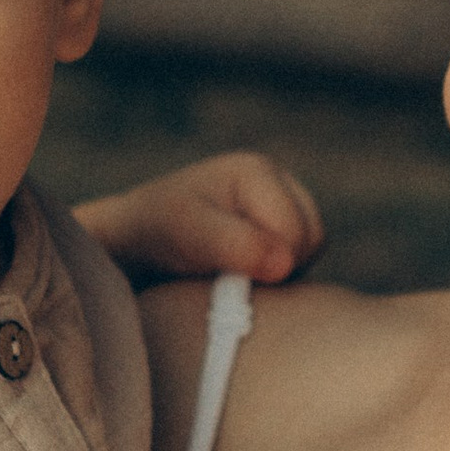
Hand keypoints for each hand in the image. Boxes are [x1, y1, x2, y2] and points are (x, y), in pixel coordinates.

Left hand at [74, 150, 322, 288]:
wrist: (138, 240)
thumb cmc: (158, 230)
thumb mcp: (188, 233)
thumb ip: (234, 244)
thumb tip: (284, 264)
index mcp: (258, 171)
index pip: (297, 230)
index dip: (273, 263)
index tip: (231, 278)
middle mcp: (278, 182)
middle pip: (312, 238)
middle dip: (279, 267)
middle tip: (231, 279)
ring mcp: (283, 205)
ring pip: (310, 252)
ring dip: (279, 273)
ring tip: (231, 275)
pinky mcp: (281, 231)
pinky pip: (301, 262)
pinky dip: (277, 276)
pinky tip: (241, 275)